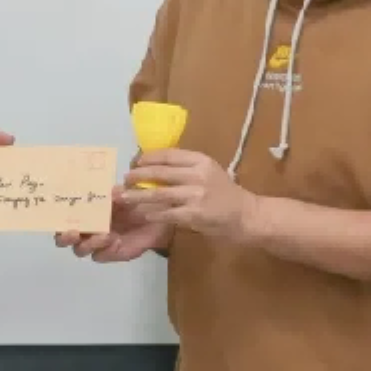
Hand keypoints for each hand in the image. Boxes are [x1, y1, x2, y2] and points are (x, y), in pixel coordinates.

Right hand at [54, 185, 170, 262]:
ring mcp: (95, 244)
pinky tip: (117, 241)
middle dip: (64, 237)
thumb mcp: (123, 194)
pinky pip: (100, 256)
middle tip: (73, 232)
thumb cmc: (133, 202)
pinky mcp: (108, 254)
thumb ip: (113, 193)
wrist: (154, 218)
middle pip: (64, 239)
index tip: (59, 214)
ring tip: (105, 235)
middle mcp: (84, 230)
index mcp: (82, 213)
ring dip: (89, 243)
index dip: (56, 219)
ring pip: (80, 250)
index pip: (61, 218)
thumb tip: (109, 192)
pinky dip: (106, 249)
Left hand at [118, 149, 254, 241]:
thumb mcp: (208, 172)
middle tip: (124, 180)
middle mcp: (198, 174)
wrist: (246, 215)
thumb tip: (154, 166)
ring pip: (159, 192)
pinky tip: (143, 214)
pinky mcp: (194, 213)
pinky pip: (166, 212)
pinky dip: (152, 213)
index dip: (148, 158)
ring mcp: (196, 194)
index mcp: (201, 160)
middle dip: (138, 175)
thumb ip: (186, 168)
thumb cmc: (225, 194)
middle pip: (160, 172)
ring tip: (123, 197)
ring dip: (138, 195)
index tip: (135, 162)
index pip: (168, 154)